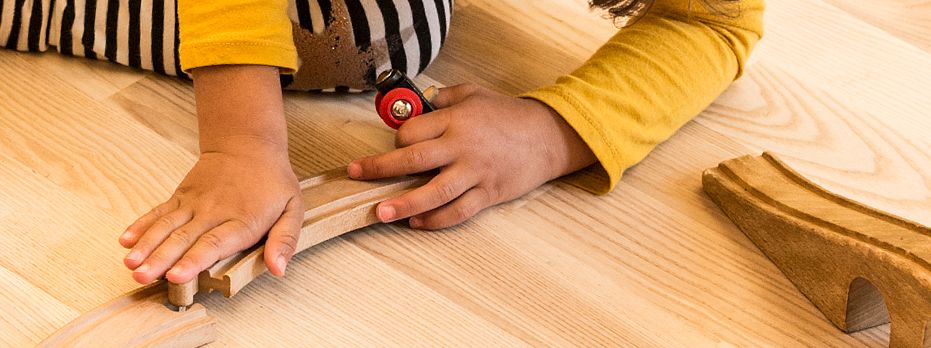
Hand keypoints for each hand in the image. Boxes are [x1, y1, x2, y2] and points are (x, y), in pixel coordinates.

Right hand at [119, 65, 301, 283]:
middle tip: (142, 276)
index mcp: (242, 220)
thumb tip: (279, 269)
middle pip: (184, 238)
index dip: (194, 261)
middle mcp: (214, 212)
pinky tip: (126, 240)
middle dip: (161, 259)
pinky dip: (141, 225)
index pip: (215, 243)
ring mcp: (194, 203)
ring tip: (130, 263)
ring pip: (167, 226)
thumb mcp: (292, 209)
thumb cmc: (273, 181)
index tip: (176, 276)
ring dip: (146, 245)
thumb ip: (285, 240)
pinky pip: (159, 211)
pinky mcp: (182, 196)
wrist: (249, 143)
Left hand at [348, 84, 595, 228]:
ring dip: (405, 204)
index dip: (397, 139)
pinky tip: (418, 224)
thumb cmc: (508, 114)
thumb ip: (442, 98)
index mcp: (456, 120)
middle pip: (414, 160)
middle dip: (380, 169)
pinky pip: (459, 211)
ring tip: (381, 213)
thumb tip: (415, 106)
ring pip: (434, 192)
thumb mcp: (473, 94)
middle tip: (356, 176)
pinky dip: (437, 220)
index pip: (412, 131)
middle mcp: (462, 147)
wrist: (548, 136)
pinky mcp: (488, 193)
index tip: (394, 145)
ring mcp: (475, 173)